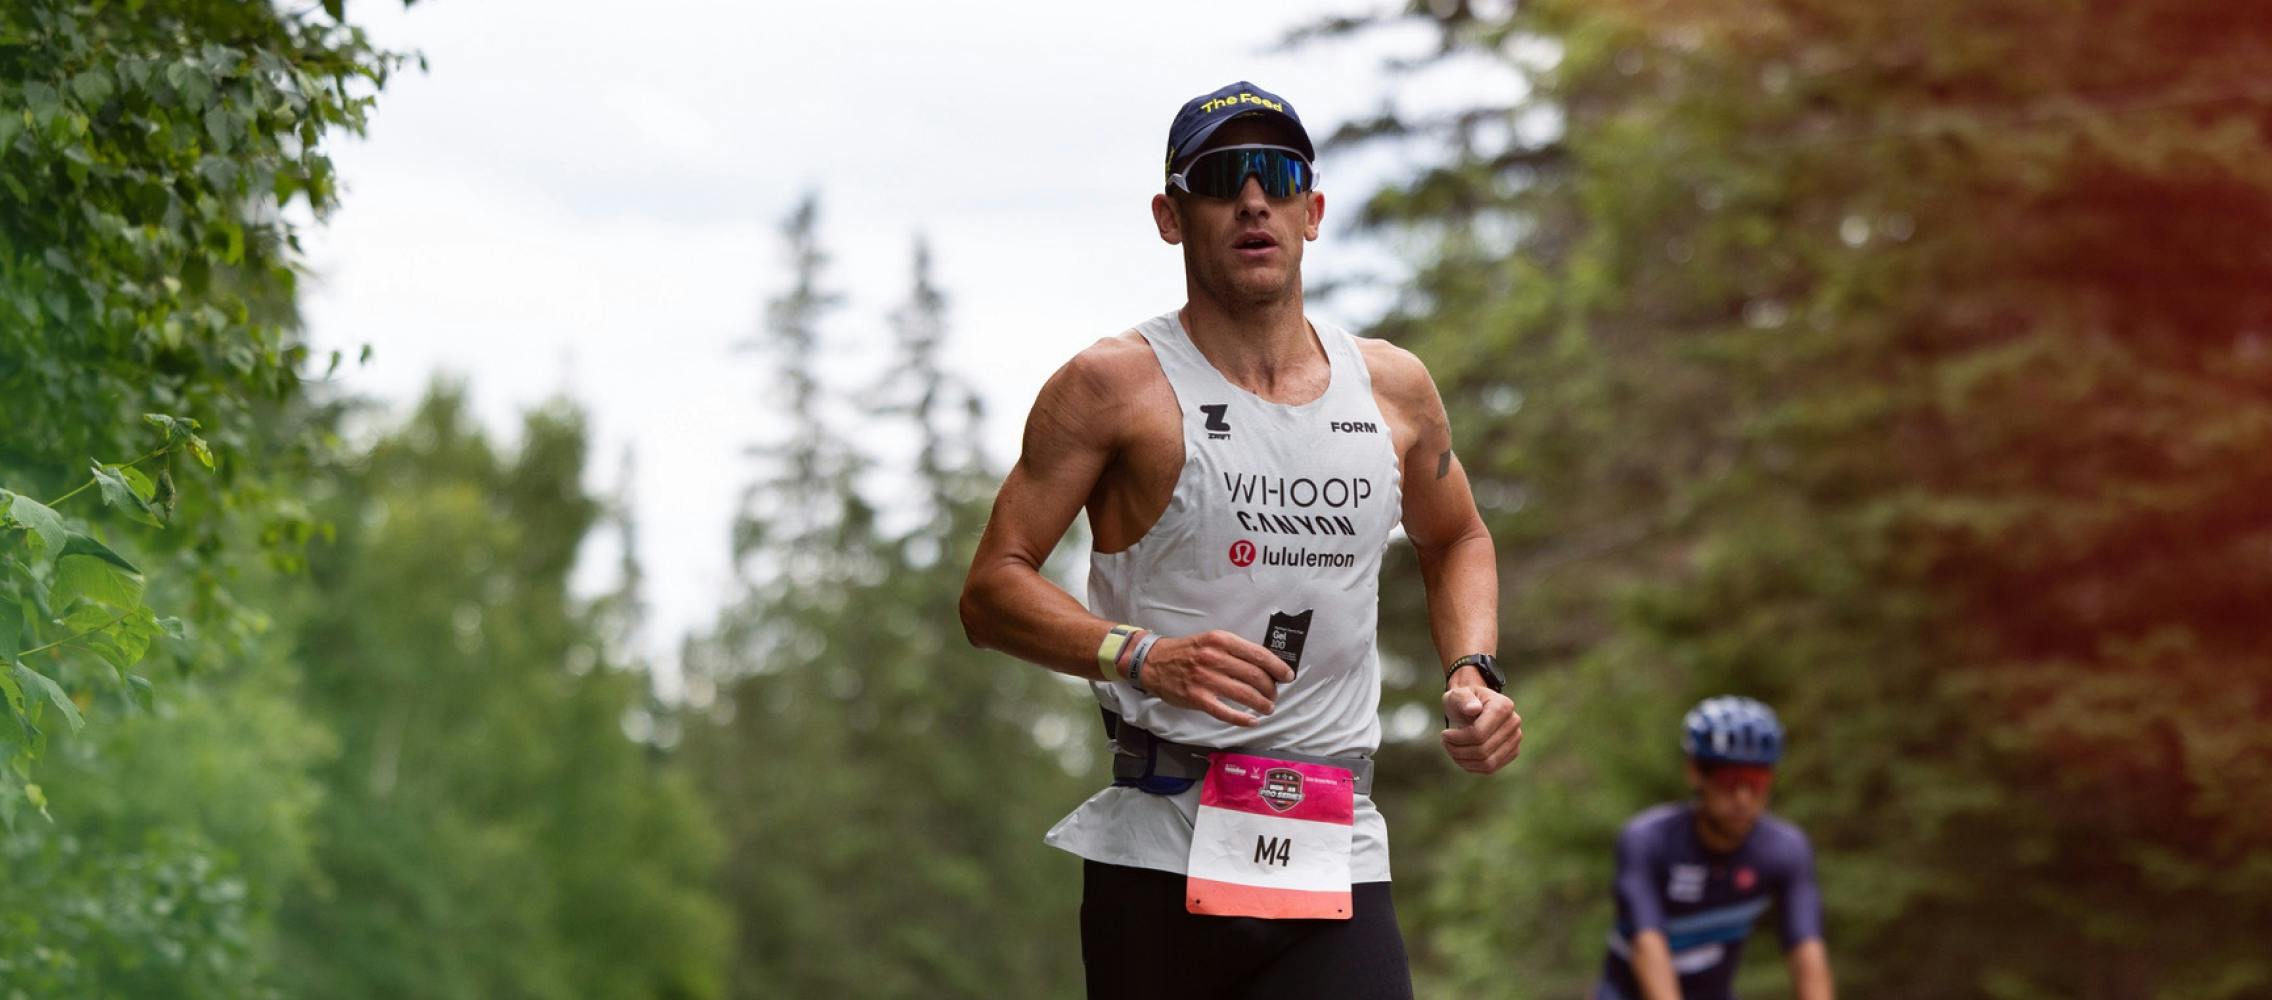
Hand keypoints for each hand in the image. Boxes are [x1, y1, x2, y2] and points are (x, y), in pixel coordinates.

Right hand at [1137, 630, 1295, 726]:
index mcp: (1221, 640)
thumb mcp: (1211, 641)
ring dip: (1261, 704)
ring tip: (1267, 708)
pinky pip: (1225, 712)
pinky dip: (1243, 719)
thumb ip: (1234, 650)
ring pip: (1244, 694)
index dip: (1278, 667)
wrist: (1153, 662)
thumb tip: (1265, 665)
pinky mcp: (1197, 698)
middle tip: (1274, 695)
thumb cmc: (1187, 651)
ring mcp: (1205, 679)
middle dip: (1271, 689)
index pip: (1258, 654)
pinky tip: (1252, 721)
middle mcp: (1214, 658)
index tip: (1288, 676)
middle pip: (1255, 676)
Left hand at [1440, 683, 1521, 773]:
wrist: (1474, 706)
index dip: (1457, 739)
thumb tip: (1473, 708)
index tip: (1444, 734)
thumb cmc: (1464, 700)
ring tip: (1452, 749)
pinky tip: (1461, 756)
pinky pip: (1491, 768)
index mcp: (1503, 706)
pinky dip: (1472, 766)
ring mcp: (1515, 739)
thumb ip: (1463, 699)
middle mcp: (1513, 723)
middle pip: (1483, 750)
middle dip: (1459, 750)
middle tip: (1445, 742)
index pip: (1478, 734)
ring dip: (1464, 761)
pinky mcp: (1512, 752)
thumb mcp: (1457, 695)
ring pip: (1487, 763)